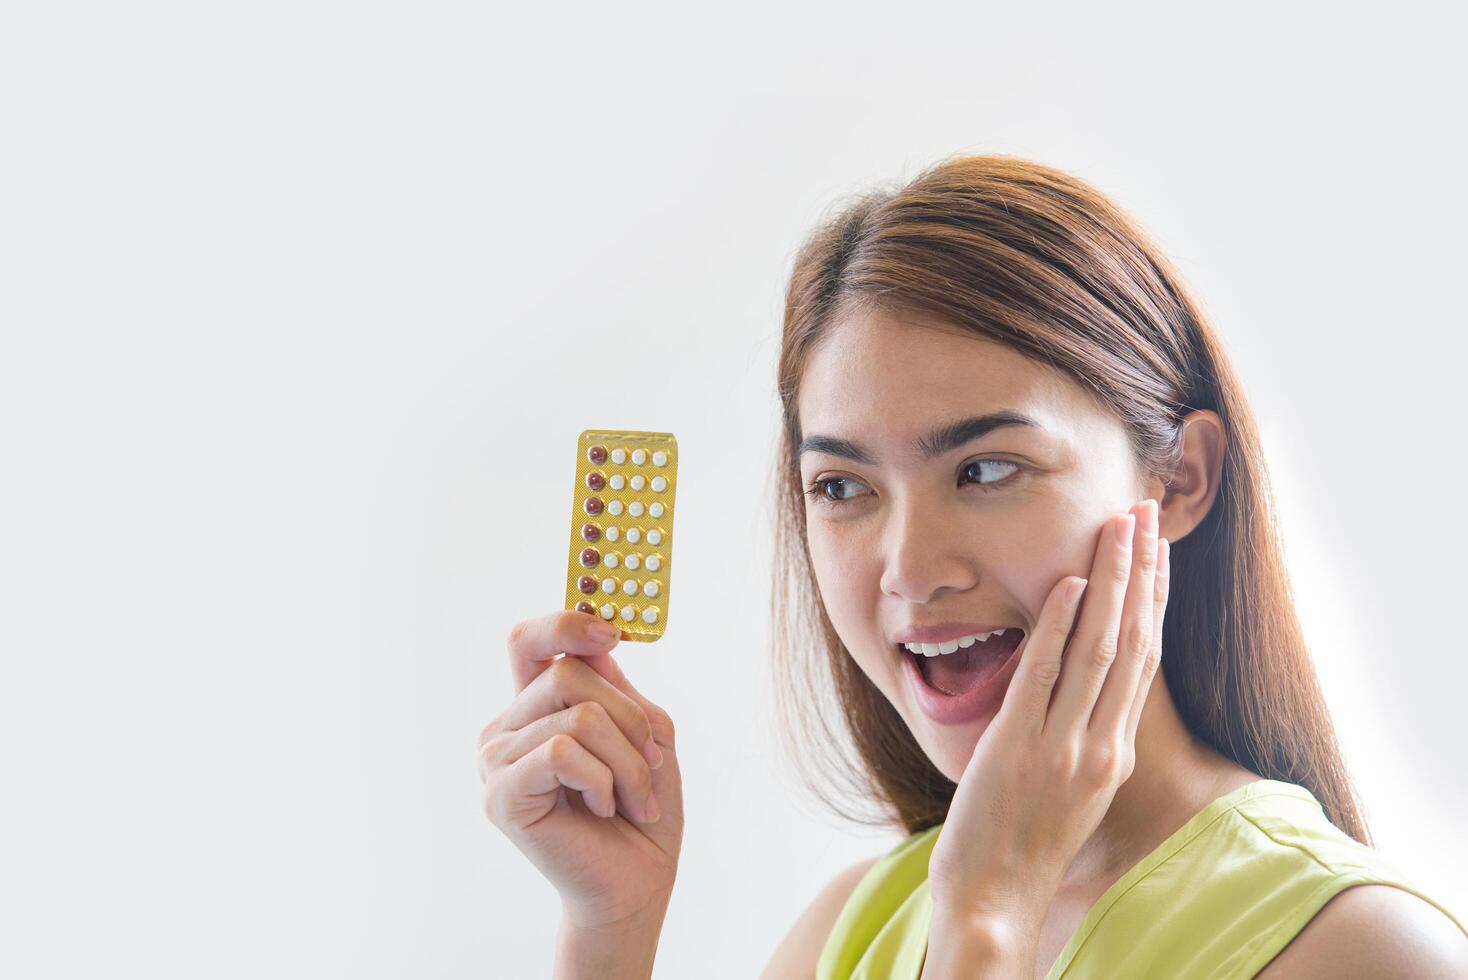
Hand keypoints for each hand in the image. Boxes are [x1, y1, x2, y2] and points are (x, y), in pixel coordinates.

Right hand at [479, 610, 683, 931]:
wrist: (635, 886)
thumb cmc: (641, 812)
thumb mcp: (645, 734)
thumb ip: (617, 688)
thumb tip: (595, 645)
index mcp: (534, 708)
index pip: (528, 642)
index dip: (565, 624)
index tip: (612, 634)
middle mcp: (506, 728)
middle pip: (570, 673)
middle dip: (629, 718)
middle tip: (651, 764)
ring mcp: (496, 761)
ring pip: (578, 714)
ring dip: (626, 759)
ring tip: (632, 798)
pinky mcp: (500, 794)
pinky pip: (561, 751)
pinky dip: (601, 779)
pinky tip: (601, 808)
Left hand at [926, 498, 1169, 929]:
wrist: (995, 897)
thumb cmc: (1020, 843)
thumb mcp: (1067, 786)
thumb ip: (1075, 734)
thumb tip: (1068, 685)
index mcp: (1113, 751)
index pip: (1143, 660)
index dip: (1151, 600)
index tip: (1154, 550)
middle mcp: (1102, 744)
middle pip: (1132, 642)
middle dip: (1140, 573)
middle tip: (1143, 513)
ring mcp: (1065, 746)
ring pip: (1099, 650)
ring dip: (1110, 582)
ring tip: (1116, 527)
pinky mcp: (1021, 748)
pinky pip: (1044, 676)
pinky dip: (1058, 626)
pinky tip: (1067, 583)